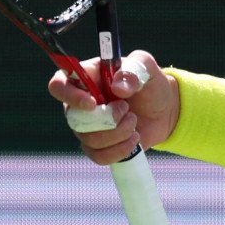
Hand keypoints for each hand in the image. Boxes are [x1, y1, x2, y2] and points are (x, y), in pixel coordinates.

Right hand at [47, 49, 178, 163]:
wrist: (166, 109)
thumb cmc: (150, 83)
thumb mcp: (146, 68)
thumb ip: (133, 70)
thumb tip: (117, 88)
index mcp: (86, 79)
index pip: (58, 85)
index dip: (70, 96)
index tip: (93, 104)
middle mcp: (79, 104)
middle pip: (74, 120)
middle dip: (106, 118)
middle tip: (126, 108)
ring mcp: (88, 127)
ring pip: (90, 140)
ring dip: (118, 132)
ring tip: (134, 120)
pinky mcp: (100, 146)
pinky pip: (99, 156)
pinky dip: (120, 150)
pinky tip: (134, 138)